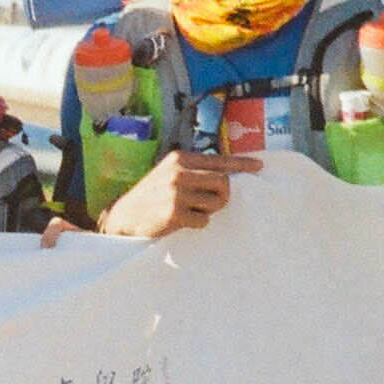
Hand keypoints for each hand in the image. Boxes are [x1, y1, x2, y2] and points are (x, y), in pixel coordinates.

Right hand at [98, 149, 260, 237]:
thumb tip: (226, 176)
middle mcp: (179, 173)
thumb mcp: (168, 175)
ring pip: (216, 202)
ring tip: (191, 211)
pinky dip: (197, 224)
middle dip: (222, 196)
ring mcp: (176, 193)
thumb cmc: (151, 197)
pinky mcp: (175, 213)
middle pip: (224, 182)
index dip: (241, 163)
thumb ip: (193, 171)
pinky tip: (181, 221)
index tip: (259, 165)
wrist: (124, 217)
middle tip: (210, 204)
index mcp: (179, 159)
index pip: (218, 159)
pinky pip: (204, 221)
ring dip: (209, 211)